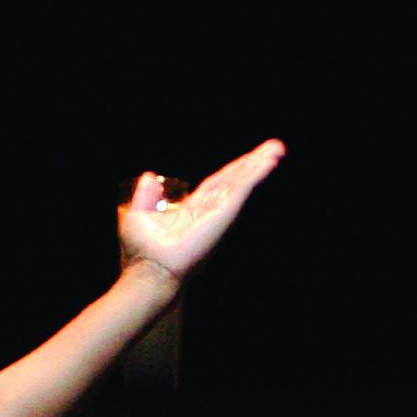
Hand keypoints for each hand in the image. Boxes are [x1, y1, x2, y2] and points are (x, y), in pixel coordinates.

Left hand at [117, 138, 286, 284]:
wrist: (149, 270)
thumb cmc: (143, 252)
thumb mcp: (139, 215)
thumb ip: (146, 196)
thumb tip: (149, 177)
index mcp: (194, 209)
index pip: (218, 183)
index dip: (234, 169)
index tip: (250, 157)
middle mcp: (210, 211)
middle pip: (235, 180)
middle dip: (254, 163)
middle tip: (275, 146)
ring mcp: (218, 214)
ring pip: (242, 184)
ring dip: (260, 165)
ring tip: (277, 149)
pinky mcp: (223, 216)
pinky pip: (241, 191)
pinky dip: (255, 176)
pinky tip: (268, 163)